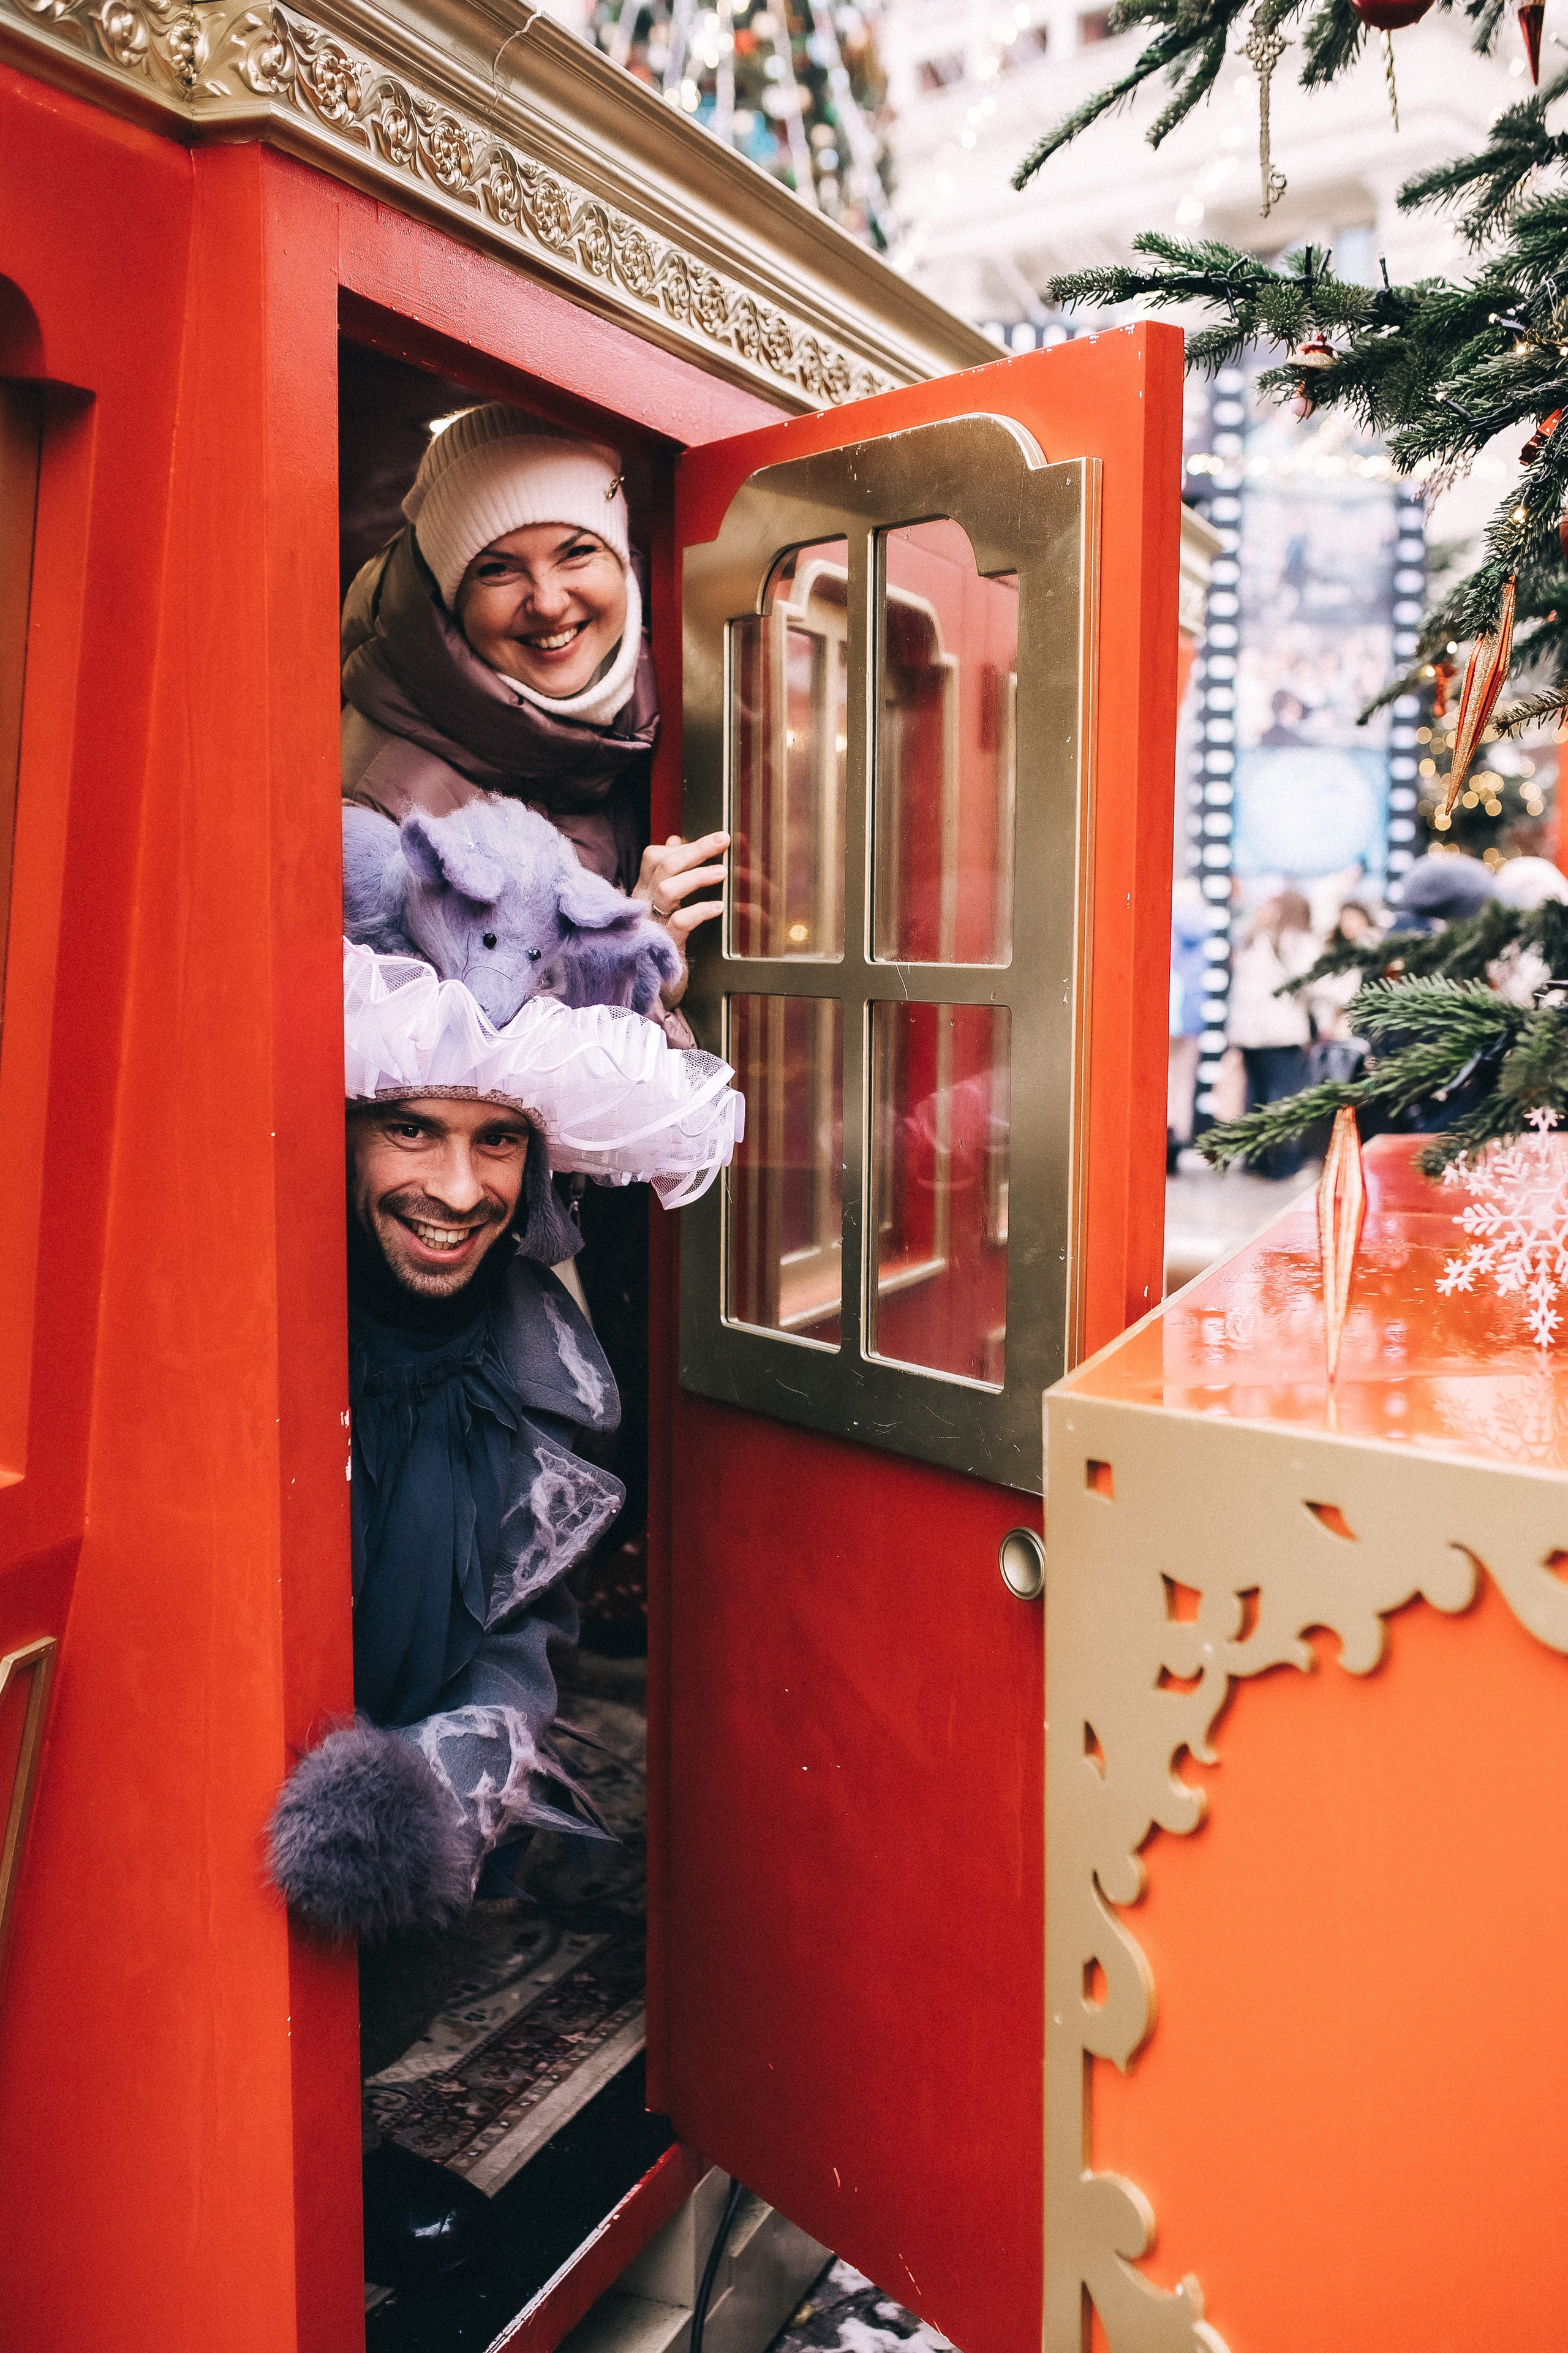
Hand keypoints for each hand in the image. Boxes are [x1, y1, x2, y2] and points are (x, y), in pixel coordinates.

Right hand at [634, 831, 728, 1002]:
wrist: (652, 987)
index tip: (712, 839)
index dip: (681, 846)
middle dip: (695, 849)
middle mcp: (643, 903)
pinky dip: (700, 911)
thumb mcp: (663, 903)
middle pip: (663, 865)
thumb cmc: (660, 939)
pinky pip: (679, 922)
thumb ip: (668, 872)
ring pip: (667, 889)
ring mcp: (652, 923)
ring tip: (722, 872)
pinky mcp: (664, 944)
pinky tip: (719, 907)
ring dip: (697, 877)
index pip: (653, 857)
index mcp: (644, 891)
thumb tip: (674, 839)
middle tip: (723, 840)